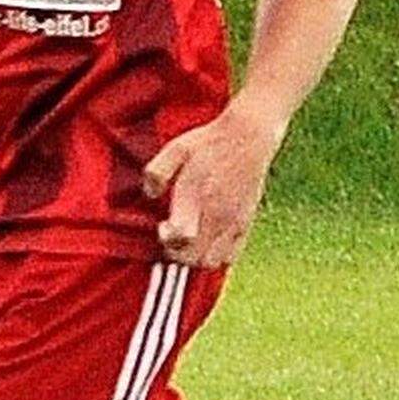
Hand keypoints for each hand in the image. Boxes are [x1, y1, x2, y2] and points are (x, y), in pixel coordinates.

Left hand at [145, 105, 282, 268]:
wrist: (248, 138)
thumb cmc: (209, 143)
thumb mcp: (174, 149)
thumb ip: (156, 173)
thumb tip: (150, 195)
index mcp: (197, 197)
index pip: (181, 238)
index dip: (166, 240)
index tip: (163, 226)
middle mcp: (217, 214)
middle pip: (194, 257)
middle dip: (176, 253)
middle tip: (172, 236)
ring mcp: (233, 221)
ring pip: (211, 261)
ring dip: (195, 258)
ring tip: (189, 241)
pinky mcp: (245, 223)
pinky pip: (231, 255)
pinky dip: (216, 257)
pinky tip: (208, 241)